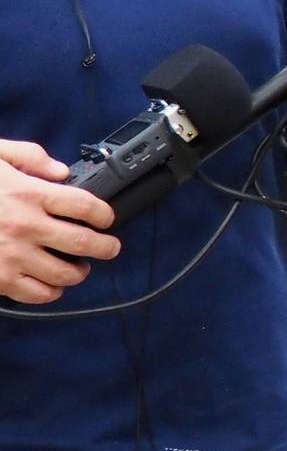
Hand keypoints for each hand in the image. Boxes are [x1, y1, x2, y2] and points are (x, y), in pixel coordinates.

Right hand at [0, 140, 120, 304]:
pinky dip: (51, 292)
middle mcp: (25, 226)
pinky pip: (37, 294)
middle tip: (110, 247)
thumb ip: (29, 157)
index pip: (85, 205)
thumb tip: (60, 172)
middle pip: (85, 243)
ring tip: (80, 268)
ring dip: (80, 272)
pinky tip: (52, 284)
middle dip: (106, 247)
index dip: (104, 214)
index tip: (106, 218)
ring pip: (65, 274)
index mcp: (27, 193)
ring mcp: (12, 255)